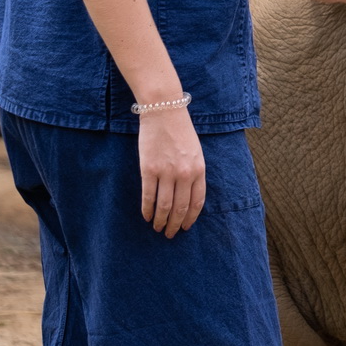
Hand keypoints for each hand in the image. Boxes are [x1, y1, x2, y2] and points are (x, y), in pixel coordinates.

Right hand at [139, 106, 204, 236]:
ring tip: (158, 228)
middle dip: (175, 224)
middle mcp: (185, 173)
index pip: (197, 201)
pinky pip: (148, 196)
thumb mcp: (195, 152)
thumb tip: (187, 196)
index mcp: (199, 169)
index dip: (191, 217)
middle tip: (170, 234)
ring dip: (161, 220)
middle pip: (181, 207)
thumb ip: (194, 172)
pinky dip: (147, 209)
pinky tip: (146, 216)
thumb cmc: (180, 130)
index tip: (186, 227)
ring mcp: (166, 172)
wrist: (164, 111)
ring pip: (165, 206)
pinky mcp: (149, 169)